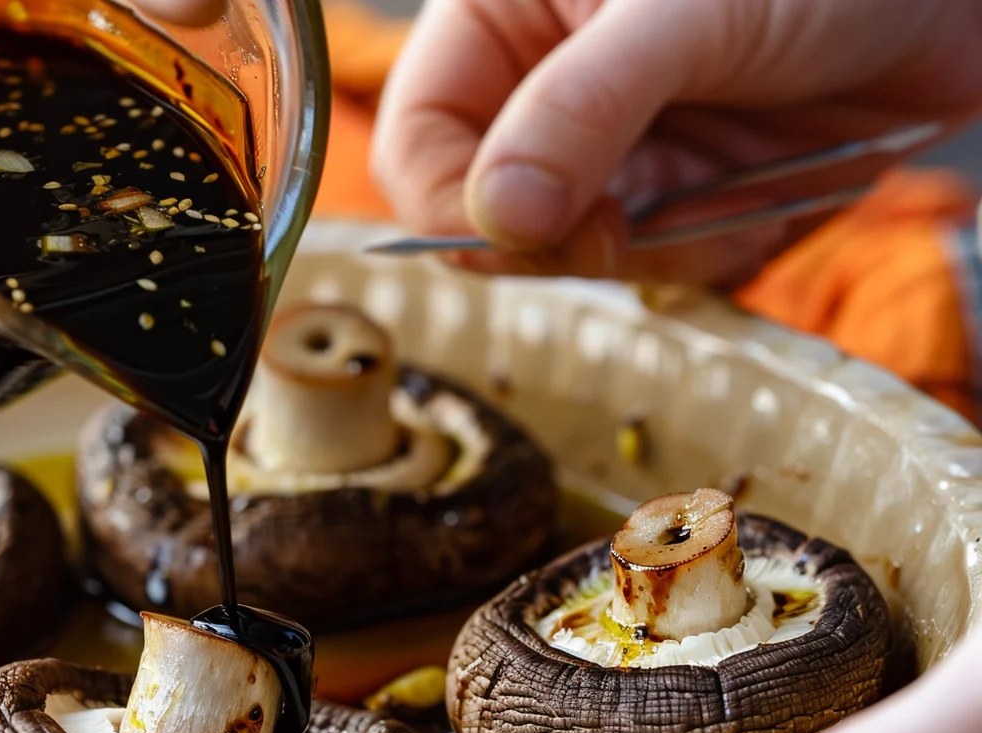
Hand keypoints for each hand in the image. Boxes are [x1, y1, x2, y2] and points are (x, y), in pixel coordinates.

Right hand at [373, 0, 981, 287]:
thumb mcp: (685, 13)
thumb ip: (580, 108)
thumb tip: (498, 218)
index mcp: (504, 20)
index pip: (420, 139)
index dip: (452, 203)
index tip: (524, 231)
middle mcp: (544, 89)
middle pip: (488, 213)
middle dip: (562, 236)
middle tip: (626, 228)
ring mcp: (610, 145)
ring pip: (572, 252)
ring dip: (649, 251)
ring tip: (727, 200)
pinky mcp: (672, 190)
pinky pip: (649, 265)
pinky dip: (701, 256)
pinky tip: (755, 209)